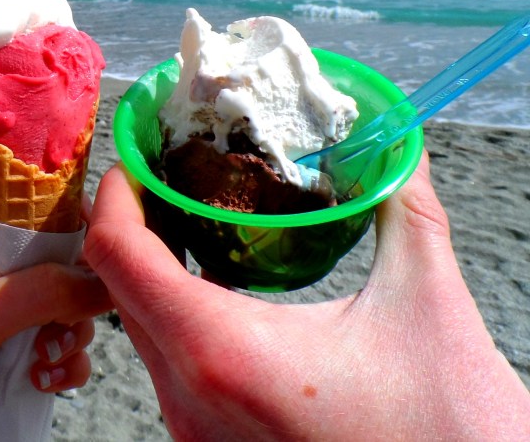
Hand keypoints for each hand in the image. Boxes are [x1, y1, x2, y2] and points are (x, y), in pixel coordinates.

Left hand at [0, 230, 111, 441]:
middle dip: (74, 298)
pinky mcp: (10, 380)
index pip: (29, 226)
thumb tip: (100, 281)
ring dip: (72, 338)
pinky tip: (45, 383)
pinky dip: (65, 372)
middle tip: (61, 322)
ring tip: (48, 358)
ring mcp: (1, 335)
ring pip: (66, 321)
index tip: (96, 250)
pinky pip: (61, 365)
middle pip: (59, 275)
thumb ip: (35, 291)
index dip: (66, 234)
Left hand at [84, 155, 529, 440]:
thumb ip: (402, 210)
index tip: (137, 158)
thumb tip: (397, 150)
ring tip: (190, 223)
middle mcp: (189, 400)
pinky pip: (167, 370)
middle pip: (117, 290)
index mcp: (221, 352)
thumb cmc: (448, 431)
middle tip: (167, 177)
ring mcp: (194, 434)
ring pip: (138, 333)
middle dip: (133, 225)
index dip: (116, 195)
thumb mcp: (426, 304)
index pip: (116, 255)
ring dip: (151, 274)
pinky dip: (175, 319)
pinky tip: (217, 288)